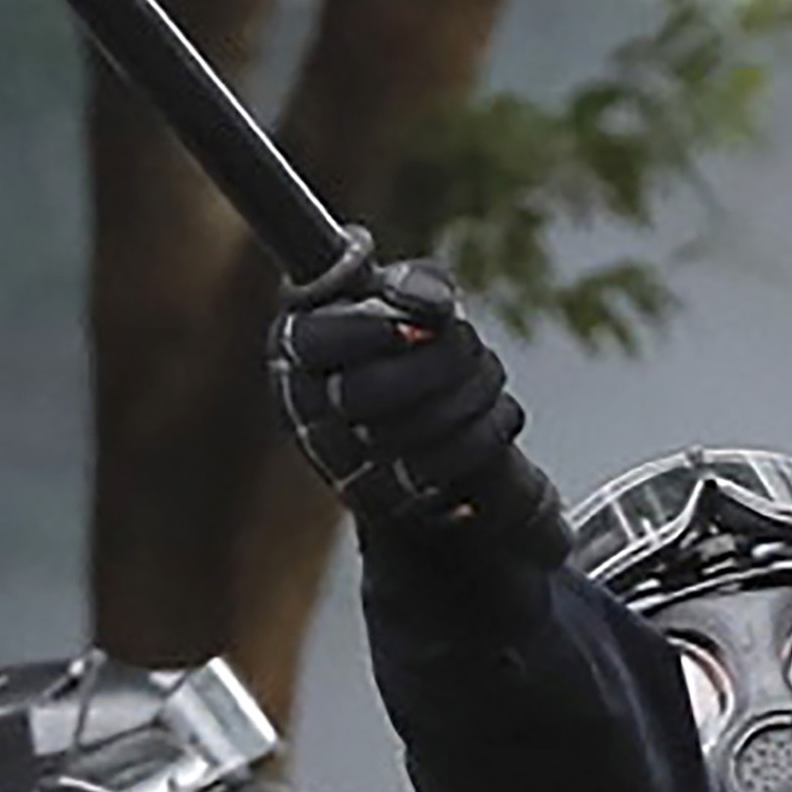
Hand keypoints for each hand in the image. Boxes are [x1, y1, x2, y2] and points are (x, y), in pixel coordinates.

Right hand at [272, 251, 568, 560]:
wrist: (435, 426)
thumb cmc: (417, 341)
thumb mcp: (413, 299)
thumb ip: (416, 284)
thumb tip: (433, 305)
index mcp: (296, 350)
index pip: (311, 341)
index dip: (370, 329)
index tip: (426, 318)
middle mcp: (304, 413)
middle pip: (361, 393)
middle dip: (439, 360)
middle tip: (468, 340)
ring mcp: (340, 468)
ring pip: (412, 433)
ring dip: (474, 392)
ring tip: (489, 373)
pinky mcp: (386, 507)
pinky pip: (445, 471)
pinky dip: (487, 433)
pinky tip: (494, 415)